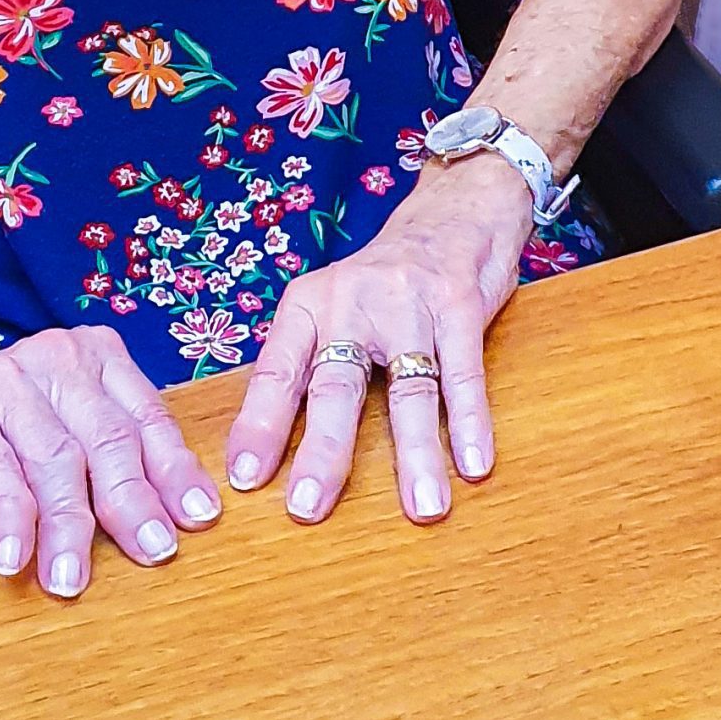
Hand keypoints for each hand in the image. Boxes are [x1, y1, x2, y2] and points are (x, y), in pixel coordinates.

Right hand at [0, 311, 219, 595]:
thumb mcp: (62, 414)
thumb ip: (104, 445)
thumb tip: (164, 513)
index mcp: (98, 356)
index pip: (148, 417)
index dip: (174, 470)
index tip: (200, 517)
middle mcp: (59, 359)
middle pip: (109, 439)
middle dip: (133, 501)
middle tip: (155, 552)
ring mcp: (8, 379)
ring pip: (55, 459)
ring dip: (69, 524)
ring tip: (73, 579)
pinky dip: (10, 515)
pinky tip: (15, 558)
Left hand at [223, 148, 533, 524]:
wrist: (454, 210)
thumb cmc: (383, 282)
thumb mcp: (332, 307)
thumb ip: (308, 366)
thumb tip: (264, 453)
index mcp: (309, 304)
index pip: (277, 371)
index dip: (259, 425)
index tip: (246, 480)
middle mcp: (353, 300)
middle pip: (335, 385)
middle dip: (323, 450)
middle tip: (309, 507)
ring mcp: (410, 302)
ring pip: (409, 389)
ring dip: (416, 454)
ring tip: (423, 509)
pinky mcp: (461, 304)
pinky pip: (464, 372)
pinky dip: (470, 422)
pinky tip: (474, 465)